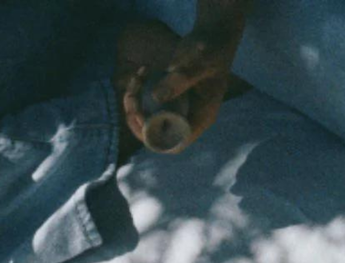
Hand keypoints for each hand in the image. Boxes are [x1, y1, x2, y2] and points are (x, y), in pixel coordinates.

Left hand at [119, 15, 245, 151]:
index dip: (154, 138)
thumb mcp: (200, 60)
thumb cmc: (212, 48)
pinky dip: (138, 93)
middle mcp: (188, 119)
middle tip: (131, 97)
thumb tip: (156, 96)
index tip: (141, 117)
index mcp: (200, 118)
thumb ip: (182, 78)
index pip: (175, 143)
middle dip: (138, 120)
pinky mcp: (167, 100)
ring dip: (135, 104)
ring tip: (135, 80)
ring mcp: (177, 111)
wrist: (213, 37)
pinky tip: (140, 73)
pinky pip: (147, 106)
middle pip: (156, 136)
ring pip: (148, 121)